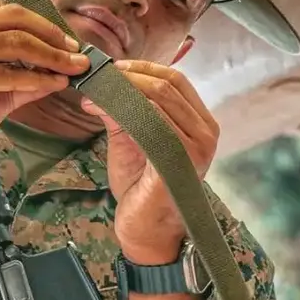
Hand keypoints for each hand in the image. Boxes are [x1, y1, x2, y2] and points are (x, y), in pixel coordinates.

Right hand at [0, 0, 89, 169]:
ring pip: (16, 42)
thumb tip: (58, 76)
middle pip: (15, 18)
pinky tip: (57, 83)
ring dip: (52, 54)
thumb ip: (21, 79)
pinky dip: (40, 78)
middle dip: (51, 32)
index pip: (5, 8)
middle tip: (76, 49)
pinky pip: (11, 73)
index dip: (40, 18)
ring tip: (75, 65)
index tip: (64, 35)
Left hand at [81, 59, 218, 262]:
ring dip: (120, 89)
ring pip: (157, 99)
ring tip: (93, 88)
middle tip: (98, 74)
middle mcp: (206, 132)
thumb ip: (123, 110)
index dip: (142, 67)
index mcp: (201, 124)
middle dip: (128, 75)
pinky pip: (148, 122)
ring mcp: (195, 148)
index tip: (112, 67)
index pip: (176, 79)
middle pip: (167, 84)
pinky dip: (120, 108)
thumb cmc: (142, 188)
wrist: (146, 232)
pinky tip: (96, 107)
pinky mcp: (177, 162)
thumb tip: (99, 83)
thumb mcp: (132, 139)